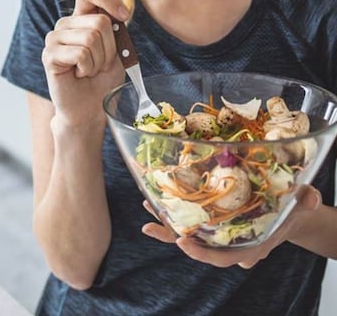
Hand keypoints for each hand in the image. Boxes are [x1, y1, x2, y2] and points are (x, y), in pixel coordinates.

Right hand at [41, 0, 127, 127]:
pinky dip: (88, 68)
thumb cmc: (102, 78)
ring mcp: (54, 38)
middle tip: (100, 63)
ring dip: (99, 61)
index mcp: (81, 17)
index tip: (124, 16)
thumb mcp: (117, 45)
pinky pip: (80, 54)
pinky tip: (80, 75)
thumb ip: (113, 16)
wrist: (90, 107)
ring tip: (90, 70)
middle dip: (109, 48)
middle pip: (100, 21)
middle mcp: (66, 24)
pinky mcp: (49, 55)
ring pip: (91, 38)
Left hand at [141, 185, 321, 267]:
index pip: (221, 257)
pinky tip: (157, 198)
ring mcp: (220, 232)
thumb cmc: (294, 209)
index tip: (183, 242)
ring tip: (146, 206)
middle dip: (171, 236)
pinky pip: (191, 218)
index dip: (201, 254)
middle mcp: (230, 242)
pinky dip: (174, 210)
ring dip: (166, 221)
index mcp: (249, 246)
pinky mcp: (215, 219)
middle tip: (149, 227)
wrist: (291, 210)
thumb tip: (308, 197)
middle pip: (197, 245)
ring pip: (189, 232)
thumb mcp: (303, 205)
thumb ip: (305, 202)